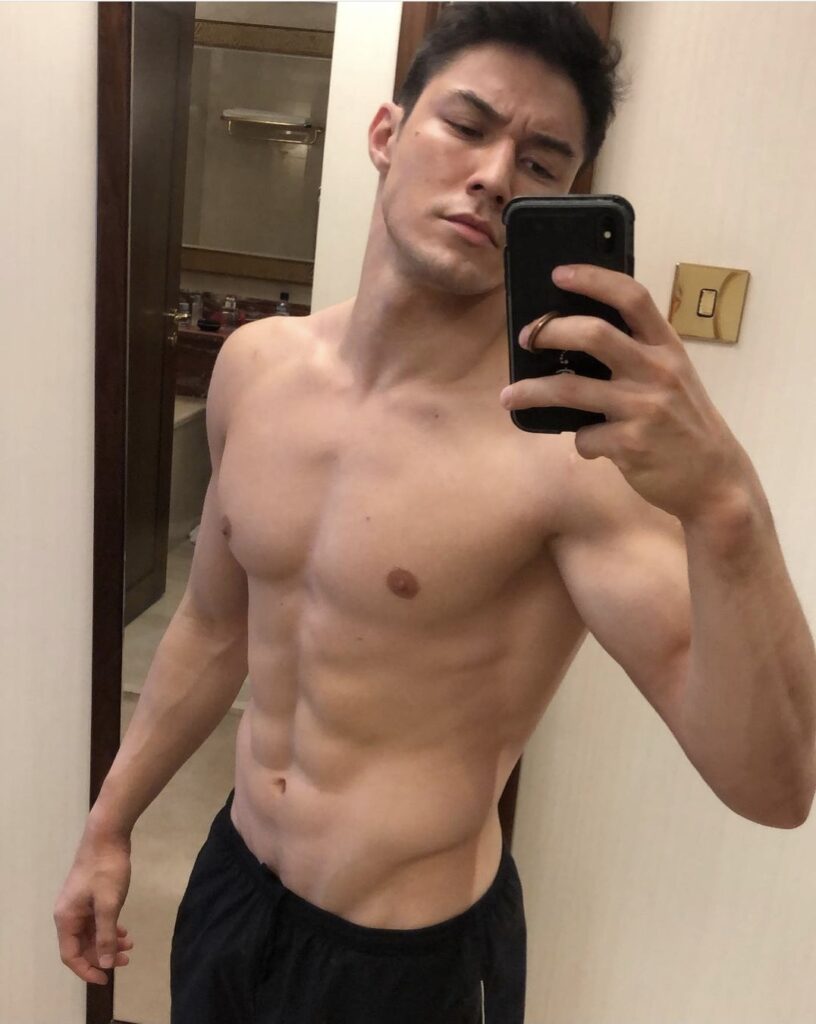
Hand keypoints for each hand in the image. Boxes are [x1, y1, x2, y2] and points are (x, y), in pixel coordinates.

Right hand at [53, 827, 133, 984]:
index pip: (70, 955)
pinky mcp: (89, 895)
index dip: (87, 970)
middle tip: (126, 959)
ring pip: (91, 932)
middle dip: (103, 955)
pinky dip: (109, 928)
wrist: (107, 835)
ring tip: (130, 945)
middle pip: (82, 945)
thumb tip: (105, 962)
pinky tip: (124, 930)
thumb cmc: (106, 870)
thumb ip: (106, 934)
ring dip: (108, 941)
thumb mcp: (109, 904)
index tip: (106, 979)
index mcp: (66, 918)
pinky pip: (97, 920)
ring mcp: (79, 904)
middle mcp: (68, 914)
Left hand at [499, 264, 751, 521]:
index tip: (559, 273)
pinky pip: (584, 437)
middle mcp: (658, 371)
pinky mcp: (632, 444)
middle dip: (550, 331)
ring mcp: (644, 408)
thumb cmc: (682, 423)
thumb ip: (636, 357)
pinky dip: (580, 442)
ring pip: (571, 389)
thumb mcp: (671, 379)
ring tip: (508, 396)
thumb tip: (574, 344)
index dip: (594, 279)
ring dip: (532, 391)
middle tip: (526, 338)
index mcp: (667, 347)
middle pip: (594, 334)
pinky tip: (589, 446)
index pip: (632, 297)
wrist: (714, 479)